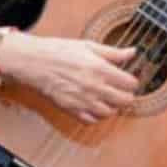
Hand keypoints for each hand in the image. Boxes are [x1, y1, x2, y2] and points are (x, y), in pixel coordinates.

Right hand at [3, 33, 138, 123]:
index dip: (131, 81)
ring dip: (112, 107)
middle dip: (126, 95)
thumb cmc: (58, 52)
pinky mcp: (72, 110)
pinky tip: (94, 106)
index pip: (131, 84)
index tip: (127, 79)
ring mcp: (84, 101)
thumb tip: (132, 52)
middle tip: (120, 90)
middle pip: (125, 101)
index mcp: (101, 69)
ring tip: (107, 98)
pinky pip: (92, 121)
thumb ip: (113, 52)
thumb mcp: (88, 46)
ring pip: (110, 113)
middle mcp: (95, 87)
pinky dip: (97, 116)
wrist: (34, 63)